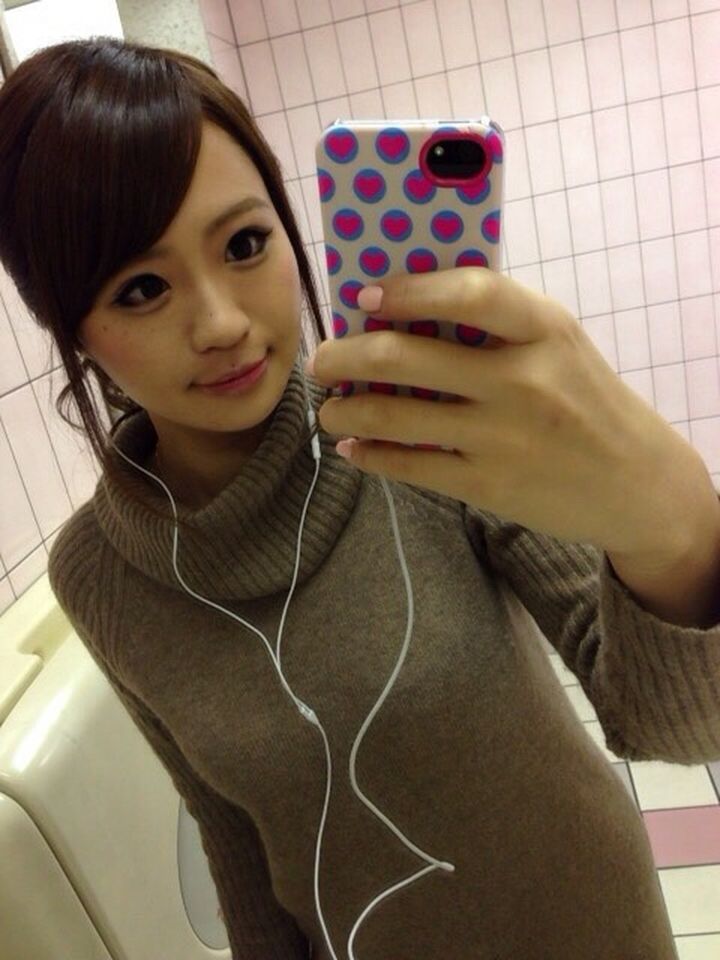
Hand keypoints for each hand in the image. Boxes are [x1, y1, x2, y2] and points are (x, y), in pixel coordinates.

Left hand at [311, 267, 698, 555]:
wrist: (636, 484)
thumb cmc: (586, 401)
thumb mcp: (558, 346)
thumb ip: (498, 324)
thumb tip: (404, 309)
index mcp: (543, 330)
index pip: (468, 292)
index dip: (408, 290)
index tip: (363, 296)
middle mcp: (521, 380)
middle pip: (405, 358)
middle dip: (345, 356)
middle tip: (323, 360)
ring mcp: (501, 436)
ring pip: (393, 415)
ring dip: (344, 410)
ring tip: (330, 409)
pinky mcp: (487, 485)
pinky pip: (408, 464)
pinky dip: (370, 453)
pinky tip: (354, 447)